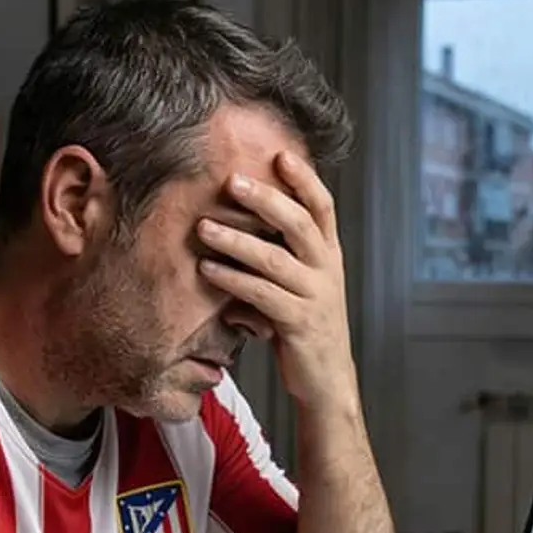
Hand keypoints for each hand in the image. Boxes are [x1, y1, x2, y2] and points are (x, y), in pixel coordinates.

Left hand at [195, 152, 355, 410]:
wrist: (326, 380)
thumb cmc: (303, 326)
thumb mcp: (297, 283)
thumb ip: (277, 254)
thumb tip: (235, 221)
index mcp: (329, 255)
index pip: (322, 206)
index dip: (304, 179)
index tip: (279, 152)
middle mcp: (327, 270)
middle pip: (300, 224)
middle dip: (265, 199)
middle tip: (231, 180)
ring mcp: (316, 297)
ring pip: (276, 259)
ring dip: (237, 240)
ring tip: (204, 228)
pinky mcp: (299, 324)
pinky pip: (263, 295)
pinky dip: (233, 280)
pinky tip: (208, 270)